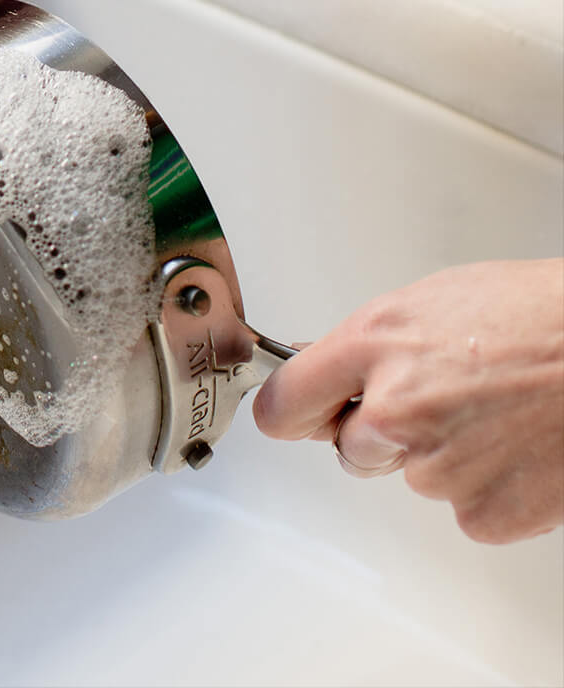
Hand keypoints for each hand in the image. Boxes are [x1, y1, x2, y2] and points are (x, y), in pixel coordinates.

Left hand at [253, 259, 563, 543]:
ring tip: (491, 411)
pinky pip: (459, 507)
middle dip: (376, 432)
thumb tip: (321, 371)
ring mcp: (438, 467)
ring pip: (409, 475)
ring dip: (437, 454)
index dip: (290, 412)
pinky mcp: (482, 512)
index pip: (283, 404)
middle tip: (434, 400)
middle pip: (346, 448)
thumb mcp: (427, 304)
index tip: (294, 415)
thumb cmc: (535, 315)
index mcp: (373, 346)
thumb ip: (367, 347)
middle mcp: (396, 408)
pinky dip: (483, 484)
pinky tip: (514, 445)